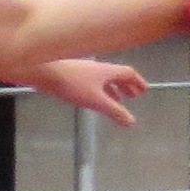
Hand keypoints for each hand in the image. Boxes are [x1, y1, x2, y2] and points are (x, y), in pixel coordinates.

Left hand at [27, 57, 146, 125]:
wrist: (45, 72)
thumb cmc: (72, 84)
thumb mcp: (96, 101)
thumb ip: (114, 111)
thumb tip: (132, 122)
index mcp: (108, 71)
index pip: (128, 74)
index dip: (137, 82)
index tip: (144, 90)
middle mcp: (98, 68)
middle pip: (117, 75)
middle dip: (126, 86)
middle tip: (133, 95)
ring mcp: (85, 70)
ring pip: (104, 78)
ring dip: (113, 88)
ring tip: (117, 99)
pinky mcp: (73, 74)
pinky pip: (92, 81)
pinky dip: (99, 89)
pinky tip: (93, 97)